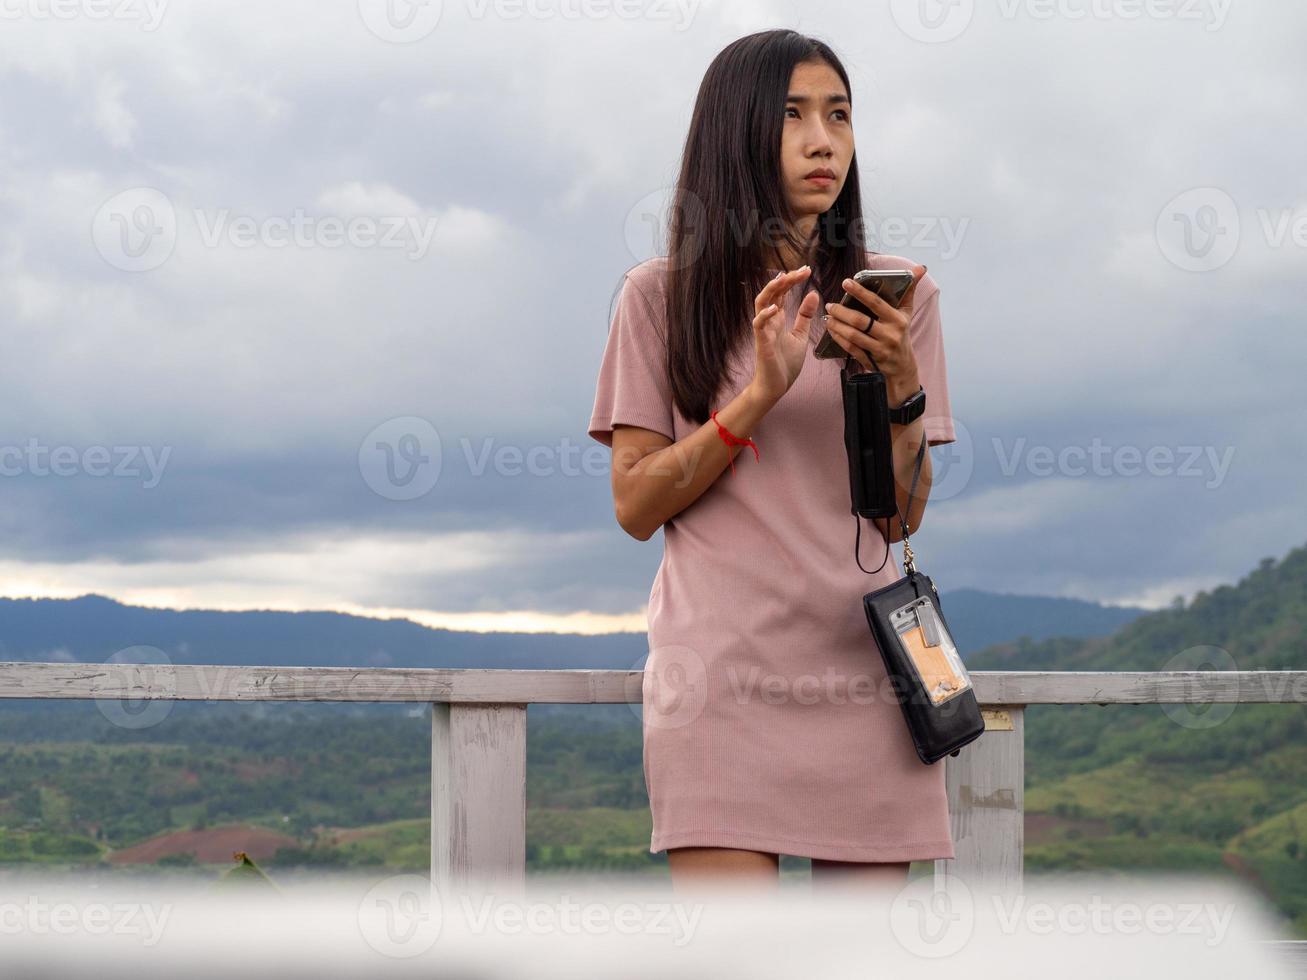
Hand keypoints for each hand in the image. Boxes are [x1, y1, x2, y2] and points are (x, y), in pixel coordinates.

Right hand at [749, 265, 820, 403]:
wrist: (776, 386)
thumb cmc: (785, 363)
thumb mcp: (800, 335)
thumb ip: (805, 316)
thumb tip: (813, 294)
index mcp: (778, 318)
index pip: (782, 292)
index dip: (793, 280)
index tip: (807, 270)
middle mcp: (769, 320)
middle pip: (773, 292)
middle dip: (786, 279)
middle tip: (803, 270)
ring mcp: (764, 330)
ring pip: (760, 303)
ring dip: (771, 289)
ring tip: (783, 278)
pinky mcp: (762, 342)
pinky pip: (758, 325)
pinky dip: (765, 315)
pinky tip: (774, 308)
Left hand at [822, 265, 926, 399]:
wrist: (903, 367)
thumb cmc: (902, 335)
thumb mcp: (907, 313)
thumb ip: (910, 291)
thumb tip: (919, 269)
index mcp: (898, 320)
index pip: (876, 303)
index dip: (860, 292)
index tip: (846, 282)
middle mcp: (889, 335)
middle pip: (860, 321)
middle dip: (842, 312)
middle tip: (830, 304)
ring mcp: (879, 349)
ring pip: (853, 336)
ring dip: (837, 325)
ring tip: (827, 316)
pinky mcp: (870, 360)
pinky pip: (851, 348)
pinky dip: (838, 339)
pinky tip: (831, 330)